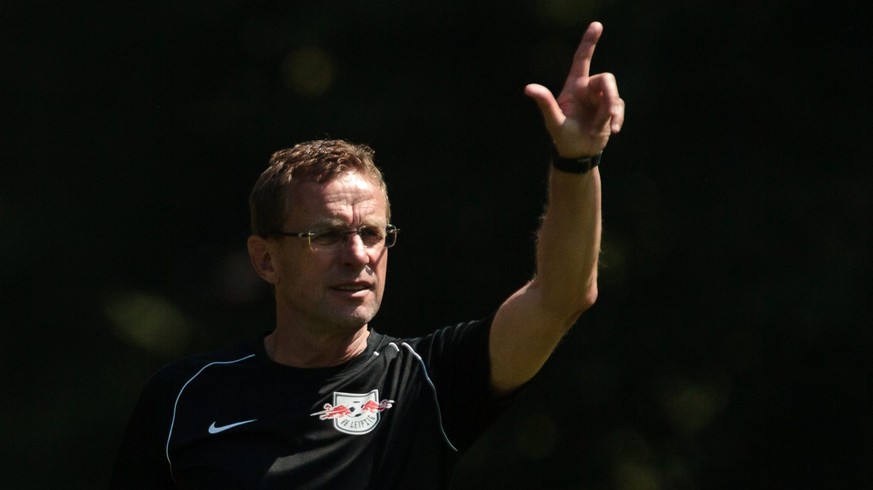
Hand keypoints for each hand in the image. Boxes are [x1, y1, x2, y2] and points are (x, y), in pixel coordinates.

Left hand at [525, 22, 624, 157]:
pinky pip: (620, 108)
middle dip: (610, 97)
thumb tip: (528, 88)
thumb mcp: (554, 122)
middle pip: (606, 79)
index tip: (597, 25)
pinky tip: (612, 131)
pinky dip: (617, 119)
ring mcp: (600, 99)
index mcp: (574, 86)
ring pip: (615, 95)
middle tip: (608, 116)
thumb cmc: (563, 138)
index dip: (589, 42)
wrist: (578, 154)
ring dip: (611, 113)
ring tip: (603, 129)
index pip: (582, 59)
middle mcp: (588, 89)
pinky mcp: (611, 109)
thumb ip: (545, 103)